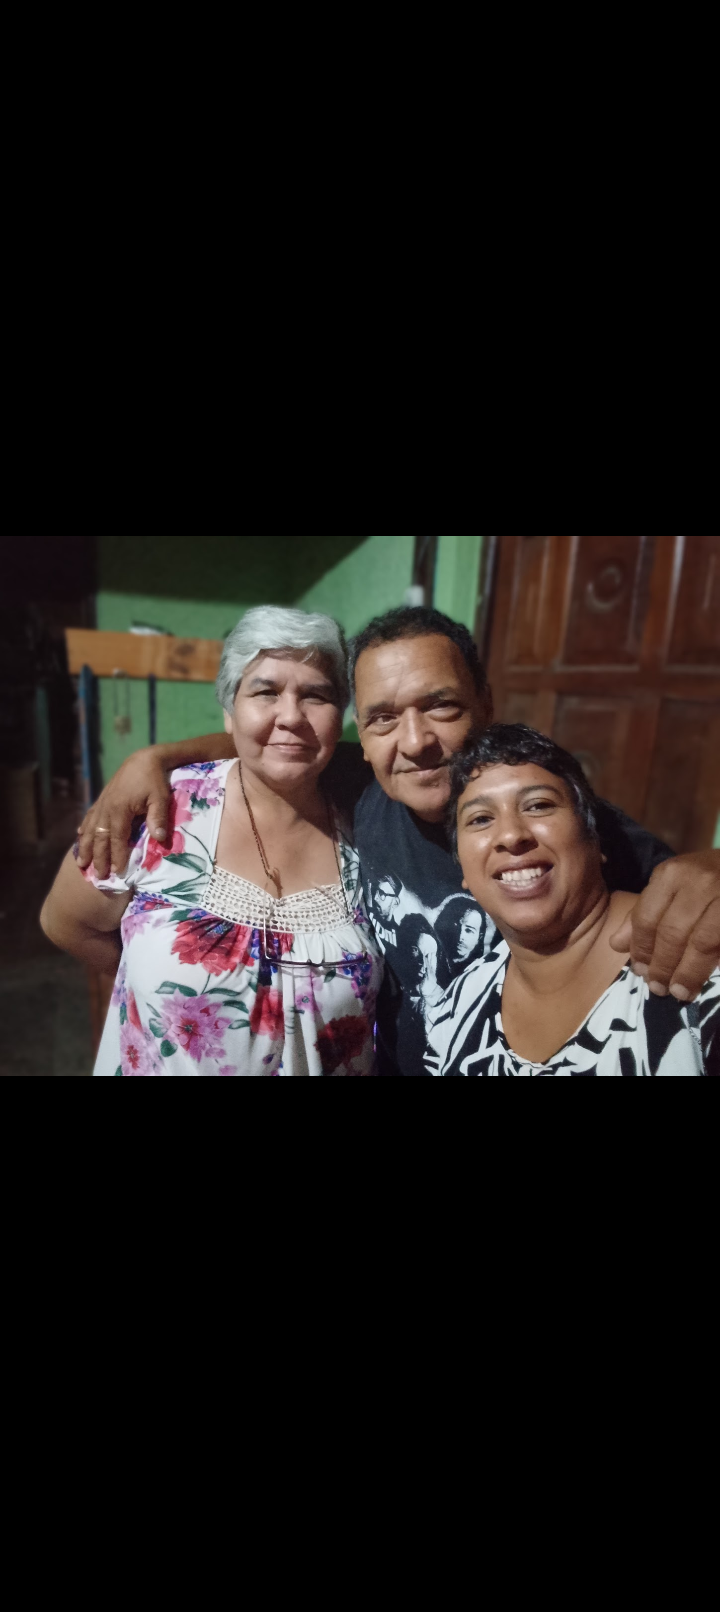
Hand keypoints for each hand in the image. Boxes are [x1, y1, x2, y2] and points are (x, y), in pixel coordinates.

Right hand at [76, 747, 171, 877]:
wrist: (144, 759)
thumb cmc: (154, 779)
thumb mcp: (160, 797)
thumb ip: (158, 817)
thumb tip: (159, 838)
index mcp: (120, 810)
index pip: (116, 839)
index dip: (116, 856)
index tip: (116, 872)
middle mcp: (107, 808)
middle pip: (100, 837)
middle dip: (98, 858)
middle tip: (98, 876)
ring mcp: (102, 803)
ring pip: (91, 829)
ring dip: (86, 847)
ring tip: (82, 863)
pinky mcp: (102, 799)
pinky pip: (89, 816)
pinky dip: (84, 828)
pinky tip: (80, 837)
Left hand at [610, 851, 719, 999]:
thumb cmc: (707, 877)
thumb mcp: (672, 885)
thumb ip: (644, 912)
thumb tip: (617, 944)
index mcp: (671, 874)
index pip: (646, 918)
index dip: (642, 950)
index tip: (641, 972)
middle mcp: (697, 882)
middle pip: (672, 933)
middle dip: (663, 966)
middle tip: (658, 989)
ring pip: (700, 943)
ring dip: (687, 973)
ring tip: (679, 992)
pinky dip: (710, 966)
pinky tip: (701, 981)